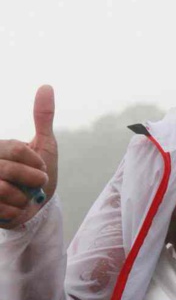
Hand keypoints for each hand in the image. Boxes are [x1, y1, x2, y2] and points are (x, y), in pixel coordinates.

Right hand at [0, 86, 57, 227]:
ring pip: (3, 190)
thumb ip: (43, 118)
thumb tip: (46, 86)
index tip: (41, 169)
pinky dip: (15, 213)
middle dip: (33, 181)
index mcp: (0, 147)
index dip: (36, 163)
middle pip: (9, 170)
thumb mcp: (44, 146)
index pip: (17, 149)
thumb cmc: (38, 175)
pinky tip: (13, 209)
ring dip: (23, 198)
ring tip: (23, 197)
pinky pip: (2, 210)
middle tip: (37, 184)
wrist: (35, 208)